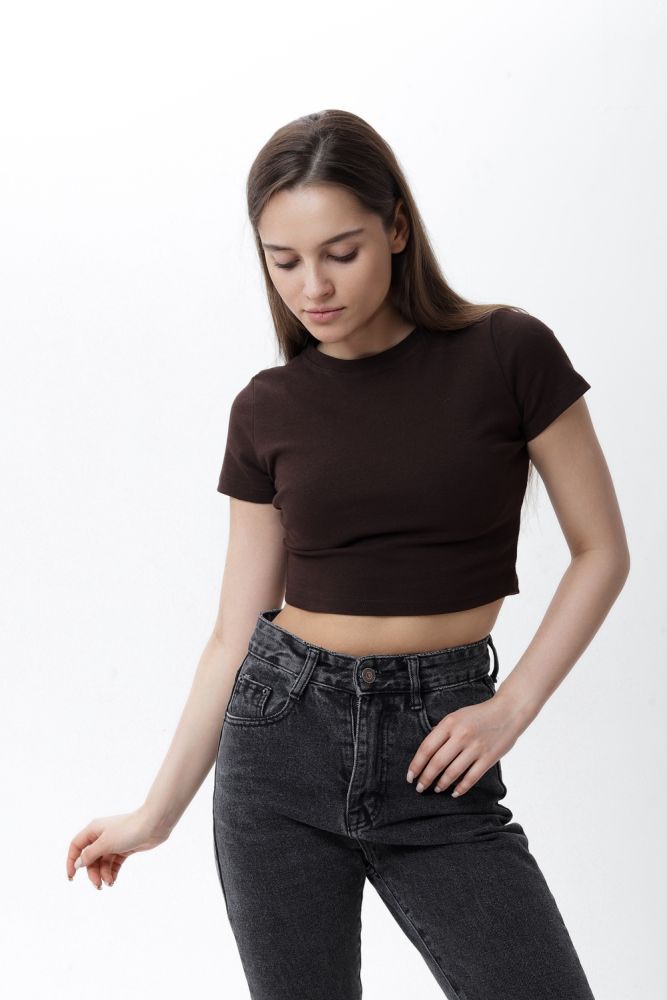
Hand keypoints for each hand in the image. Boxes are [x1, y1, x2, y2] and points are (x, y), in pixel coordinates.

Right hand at [65, 806, 170, 889]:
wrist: (153, 825)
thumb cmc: (128, 830)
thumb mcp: (105, 843)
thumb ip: (90, 854)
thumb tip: (77, 864)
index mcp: (94, 830)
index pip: (76, 846)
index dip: (71, 861)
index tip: (72, 878)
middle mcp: (102, 836)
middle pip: (90, 858)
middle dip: (92, 873)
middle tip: (98, 885)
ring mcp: (114, 842)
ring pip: (102, 862)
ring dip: (103, 874)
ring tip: (109, 883)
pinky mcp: (125, 848)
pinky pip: (114, 863)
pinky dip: (112, 872)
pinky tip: (113, 880)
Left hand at [406, 690, 521, 796]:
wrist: (508, 712)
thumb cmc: (479, 715)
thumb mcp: (456, 716)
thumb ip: (442, 731)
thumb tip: (426, 751)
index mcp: (450, 723)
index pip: (427, 748)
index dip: (416, 765)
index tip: (410, 776)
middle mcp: (461, 735)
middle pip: (437, 762)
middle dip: (425, 778)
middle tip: (419, 787)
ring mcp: (476, 747)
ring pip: (452, 772)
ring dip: (441, 784)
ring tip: (436, 789)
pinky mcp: (489, 758)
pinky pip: (471, 778)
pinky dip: (461, 788)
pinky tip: (454, 792)